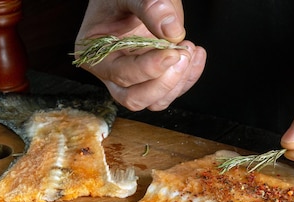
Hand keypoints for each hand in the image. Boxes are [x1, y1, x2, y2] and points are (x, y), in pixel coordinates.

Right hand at [76, 0, 205, 110]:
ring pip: (155, 101)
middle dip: (163, 83)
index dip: (149, 68)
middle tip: (182, 55)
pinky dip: (189, 77)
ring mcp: (134, 78)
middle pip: (134, 99)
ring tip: (190, 48)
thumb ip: (148, 6)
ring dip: (178, 82)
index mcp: (96, 54)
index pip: (121, 74)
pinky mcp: (155, 78)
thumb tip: (172, 32)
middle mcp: (112, 72)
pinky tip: (197, 53)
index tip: (171, 52)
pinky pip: (172, 91)